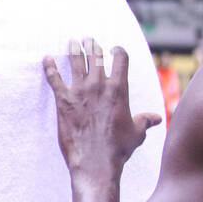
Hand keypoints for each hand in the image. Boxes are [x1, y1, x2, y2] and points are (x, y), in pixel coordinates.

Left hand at [43, 37, 161, 180]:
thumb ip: (145, 121)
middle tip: (88, 39)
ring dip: (74, 50)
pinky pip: (54, 79)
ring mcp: (80, 92)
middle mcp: (99, 86)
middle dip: (92, 46)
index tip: (114, 48)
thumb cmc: (118, 149)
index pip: (120, 59)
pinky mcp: (63, 101)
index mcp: (119, 89)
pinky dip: (49, 67)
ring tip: (72, 41)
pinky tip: (45, 58)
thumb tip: (157, 119)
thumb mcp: (136, 133)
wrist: (95, 161)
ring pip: (76, 63)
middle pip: (96, 57)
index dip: (117, 51)